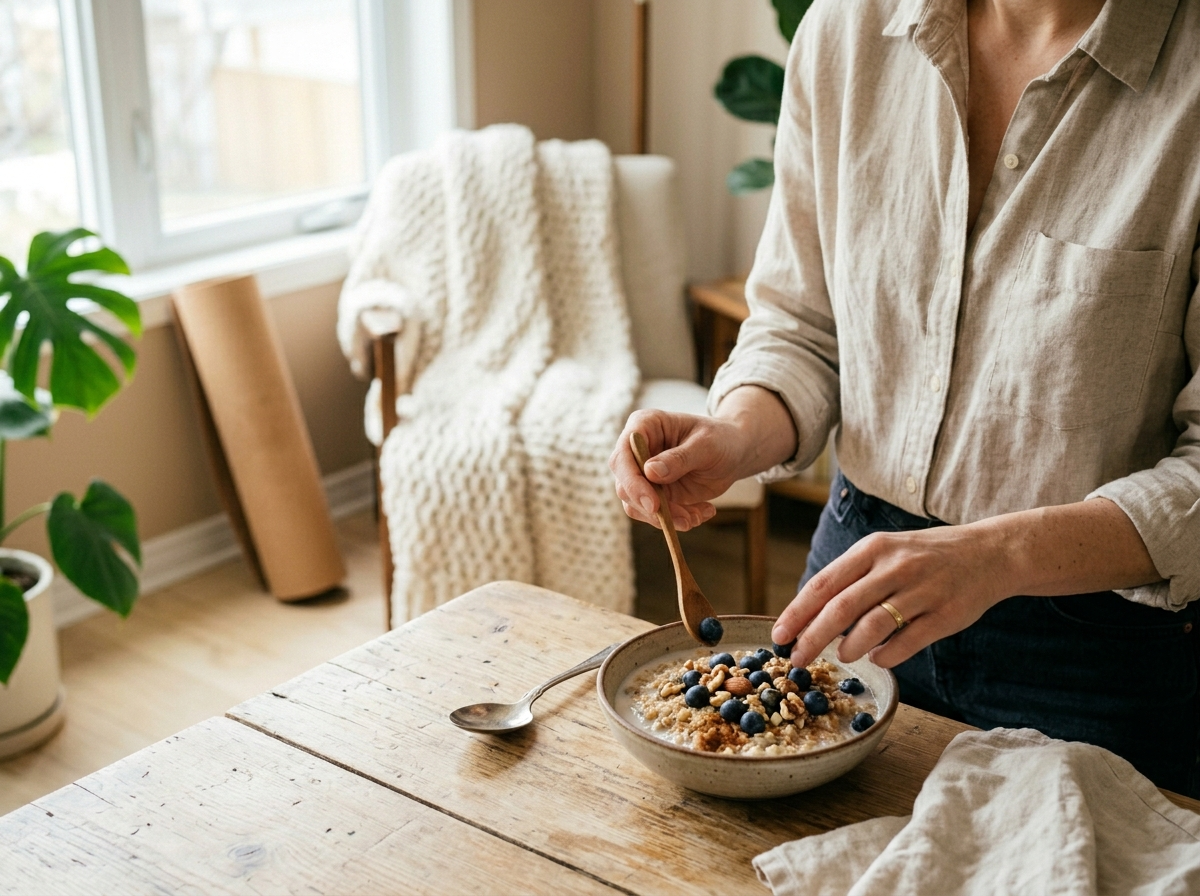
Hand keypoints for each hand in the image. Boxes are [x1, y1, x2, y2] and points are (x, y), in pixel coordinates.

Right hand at [609, 409, 750, 530]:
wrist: (733, 452)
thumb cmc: (720, 438)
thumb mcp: (706, 445)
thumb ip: (679, 458)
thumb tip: (649, 472)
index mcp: (644, 425)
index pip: (623, 455)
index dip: (632, 481)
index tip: (654, 504)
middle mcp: (637, 450)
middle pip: (624, 484)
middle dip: (651, 507)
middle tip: (684, 520)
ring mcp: (643, 474)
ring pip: (636, 504)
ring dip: (667, 518)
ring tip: (699, 516)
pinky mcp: (654, 493)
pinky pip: (654, 514)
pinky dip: (676, 520)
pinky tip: (702, 513)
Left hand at [770, 497, 1161, 669]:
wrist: (990, 553)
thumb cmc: (925, 556)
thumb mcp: (885, 552)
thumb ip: (850, 580)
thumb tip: (808, 615)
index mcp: (873, 548)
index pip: (824, 583)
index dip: (797, 612)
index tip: (778, 635)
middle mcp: (896, 566)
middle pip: (842, 607)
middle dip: (813, 637)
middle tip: (796, 659)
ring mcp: (923, 590)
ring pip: (873, 625)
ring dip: (850, 647)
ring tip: (842, 656)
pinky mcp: (946, 615)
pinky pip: (907, 642)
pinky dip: (886, 655)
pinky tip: (877, 657)